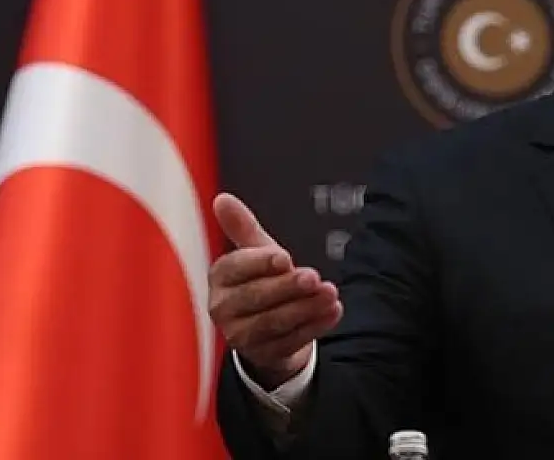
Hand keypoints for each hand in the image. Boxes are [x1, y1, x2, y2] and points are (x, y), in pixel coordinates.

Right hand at [208, 192, 342, 388]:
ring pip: (274, 322)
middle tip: (314, 276)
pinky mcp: (263, 355)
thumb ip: (243, 227)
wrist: (267, 328)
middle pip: (256, 297)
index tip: (284, 257)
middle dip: (287, 287)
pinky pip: (291, 341)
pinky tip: (334, 311)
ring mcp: (240, 335)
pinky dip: (315, 326)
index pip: (235, 268)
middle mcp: (223, 308)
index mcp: (220, 278)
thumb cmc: (260, 282)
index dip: (260, 263)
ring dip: (306, 308)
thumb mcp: (256, 252)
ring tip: (331, 293)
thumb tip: (222, 198)